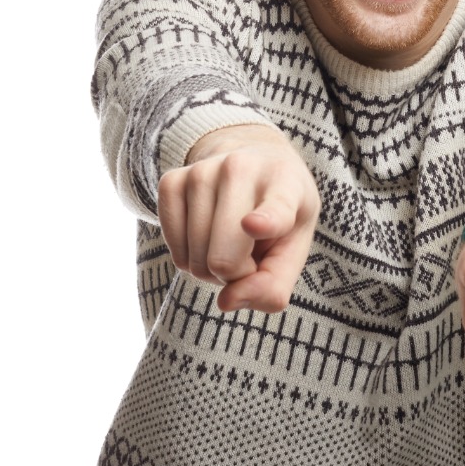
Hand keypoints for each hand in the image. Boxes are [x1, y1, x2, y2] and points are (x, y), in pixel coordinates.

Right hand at [157, 124, 320, 312]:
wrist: (255, 163)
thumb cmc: (280, 217)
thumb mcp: (293, 248)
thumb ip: (273, 286)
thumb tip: (226, 302)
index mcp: (287, 184)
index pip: (275, 210)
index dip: (265, 222)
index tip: (253, 225)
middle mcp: (241, 170)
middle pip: (223, 259)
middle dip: (235, 274)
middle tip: (250, 253)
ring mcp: (202, 172)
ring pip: (194, 259)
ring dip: (211, 267)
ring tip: (230, 240)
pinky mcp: (171, 181)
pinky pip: (172, 248)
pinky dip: (189, 256)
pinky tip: (207, 234)